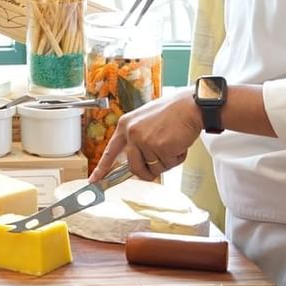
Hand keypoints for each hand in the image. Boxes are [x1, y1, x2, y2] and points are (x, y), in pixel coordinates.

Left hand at [89, 93, 203, 182]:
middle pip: (134, 168)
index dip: (102, 168)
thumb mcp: (145, 120)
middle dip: (147, 172)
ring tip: (172, 143)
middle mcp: (132, 133)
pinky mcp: (160, 148)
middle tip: (160, 161)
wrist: (191, 106)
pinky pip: (168, 165)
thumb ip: (137, 138)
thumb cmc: (172, 112)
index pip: (110, 151)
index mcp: (125, 125)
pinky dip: (176, 158)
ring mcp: (145, 141)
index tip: (94, 180)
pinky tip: (179, 143)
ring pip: (154, 168)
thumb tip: (136, 161)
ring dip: (167, 161)